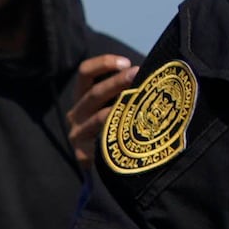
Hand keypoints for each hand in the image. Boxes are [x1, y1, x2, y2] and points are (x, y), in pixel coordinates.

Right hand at [62, 52, 138, 168]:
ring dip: (122, 108)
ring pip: (100, 117)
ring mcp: (78, 135)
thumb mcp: (114, 104)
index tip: (125, 63)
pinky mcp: (83, 155)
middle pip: (94, 93)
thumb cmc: (116, 126)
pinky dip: (119, 135)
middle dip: (118, 81)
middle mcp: (76, 115)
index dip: (103, 63)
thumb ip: (124, 89)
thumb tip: (152, 72)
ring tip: (142, 103)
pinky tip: (135, 132)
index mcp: (82, 97)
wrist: (106, 166)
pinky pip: (103, 142)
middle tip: (139, 74)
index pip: (85, 72)